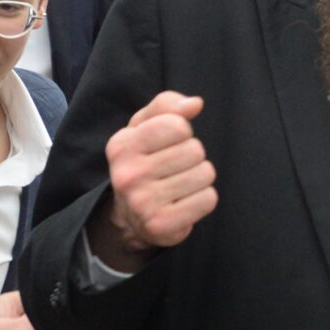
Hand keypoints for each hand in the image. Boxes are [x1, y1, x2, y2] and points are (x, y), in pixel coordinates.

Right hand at [91, 92, 216, 271]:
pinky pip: (208, 199)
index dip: (182, 132)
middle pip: (195, 150)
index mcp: (121, 146)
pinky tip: (184, 202)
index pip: (177, 125)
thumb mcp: (146, 127)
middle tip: (174, 168)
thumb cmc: (144, 161)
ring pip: (205, 174)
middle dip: (193, 157)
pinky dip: (203, 199)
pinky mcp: (161, 225)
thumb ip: (167, 106)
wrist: (131, 216)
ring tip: (180, 185)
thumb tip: (195, 104)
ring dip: (200, 178)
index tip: (169, 143)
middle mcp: (127, 175)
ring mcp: (142, 203)